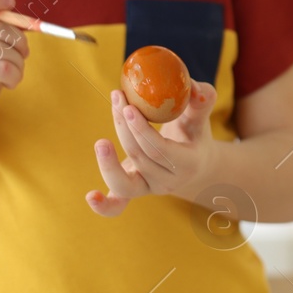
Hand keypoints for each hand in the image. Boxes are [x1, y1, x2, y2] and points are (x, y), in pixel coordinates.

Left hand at [86, 81, 219, 216]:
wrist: (194, 164)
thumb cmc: (194, 134)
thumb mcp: (200, 117)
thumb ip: (202, 99)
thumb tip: (193, 86)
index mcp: (188, 164)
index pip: (161, 150)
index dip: (142, 131)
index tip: (129, 108)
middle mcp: (168, 182)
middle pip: (140, 157)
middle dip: (124, 127)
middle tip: (117, 98)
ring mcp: (149, 190)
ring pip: (125, 179)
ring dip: (108, 163)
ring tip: (100, 143)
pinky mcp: (134, 193)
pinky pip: (117, 206)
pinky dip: (104, 206)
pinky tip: (90, 196)